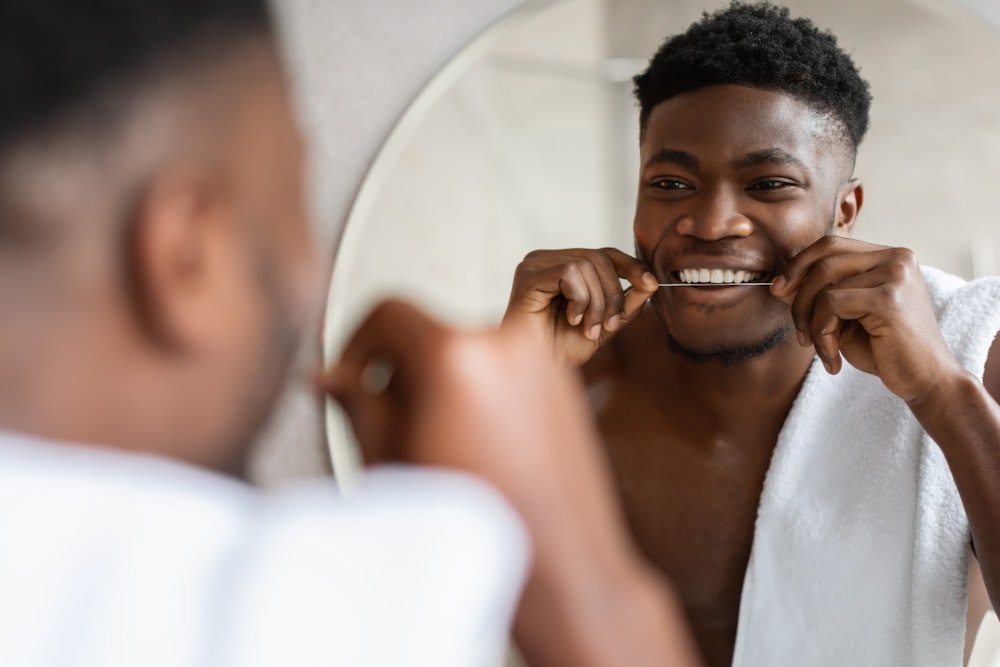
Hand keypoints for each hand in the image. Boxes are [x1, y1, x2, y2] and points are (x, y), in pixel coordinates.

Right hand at [319, 299, 700, 666]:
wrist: (562, 568)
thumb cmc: (476, 526)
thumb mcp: (394, 463)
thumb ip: (357, 405)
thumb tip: (326, 375)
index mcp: (457, 355)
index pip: (388, 312)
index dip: (356, 342)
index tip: (350, 377)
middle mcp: (507, 341)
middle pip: (428, 334)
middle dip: (401, 372)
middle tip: (393, 430)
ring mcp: (543, 358)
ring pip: (465, 352)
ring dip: (441, 383)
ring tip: (444, 446)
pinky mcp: (565, 381)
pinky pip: (502, 368)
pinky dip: (478, 391)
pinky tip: (478, 447)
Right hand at [502, 248, 657, 366]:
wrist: (536, 371)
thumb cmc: (561, 349)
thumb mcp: (605, 324)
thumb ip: (626, 303)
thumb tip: (652, 282)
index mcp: (563, 266)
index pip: (604, 254)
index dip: (631, 266)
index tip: (651, 284)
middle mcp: (547, 259)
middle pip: (599, 258)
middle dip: (612, 294)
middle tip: (608, 326)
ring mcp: (535, 264)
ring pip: (586, 265)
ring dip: (596, 302)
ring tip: (588, 328)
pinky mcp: (528, 274)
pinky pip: (569, 273)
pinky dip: (579, 299)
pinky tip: (571, 319)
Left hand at [771, 236, 962, 402]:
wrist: (926, 381)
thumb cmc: (884, 350)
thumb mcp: (843, 319)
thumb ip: (815, 297)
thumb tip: (778, 284)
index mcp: (888, 256)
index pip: (830, 245)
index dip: (798, 265)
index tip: (778, 290)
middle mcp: (896, 257)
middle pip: (823, 259)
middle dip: (798, 298)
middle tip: (800, 334)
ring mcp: (895, 274)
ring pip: (823, 283)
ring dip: (810, 322)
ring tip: (822, 351)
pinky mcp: (889, 298)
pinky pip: (831, 304)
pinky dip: (822, 334)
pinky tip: (832, 359)